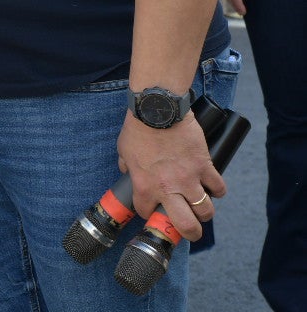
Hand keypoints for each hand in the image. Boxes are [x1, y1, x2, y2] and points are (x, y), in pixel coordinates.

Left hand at [118, 110, 223, 242]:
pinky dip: (218, 189)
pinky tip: (214, 187)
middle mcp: (168, 189)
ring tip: (202, 208)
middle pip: (186, 225)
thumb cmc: (138, 129)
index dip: (150, 212)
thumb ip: (126, 165)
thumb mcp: (123, 150)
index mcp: (144, 187)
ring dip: (205, 212)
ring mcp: (189, 179)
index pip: (146, 212)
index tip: (153, 209)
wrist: (158, 110)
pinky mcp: (205, 166)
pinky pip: (219, 187)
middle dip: (190, 232)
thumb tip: (126, 170)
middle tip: (190, 230)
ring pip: (206, 211)